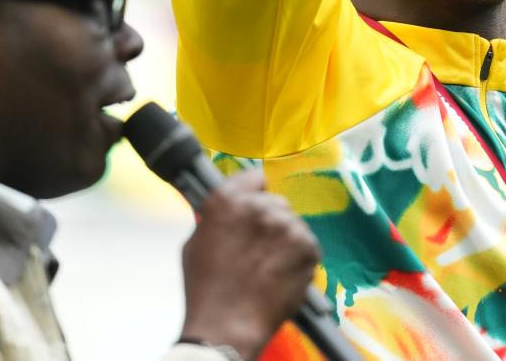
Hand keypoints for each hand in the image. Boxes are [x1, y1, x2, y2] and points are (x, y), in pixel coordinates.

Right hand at [179, 169, 322, 359]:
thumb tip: (234, 210)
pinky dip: (300, 259)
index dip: (256, 194)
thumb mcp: (197, 242)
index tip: (257, 204)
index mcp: (227, 200)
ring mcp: (286, 226)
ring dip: (286, 242)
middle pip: (277, 204)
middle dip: (271, 223)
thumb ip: (219, 217)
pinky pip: (308, 246)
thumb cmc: (206, 291)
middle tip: (260, 250)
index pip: (255, 178)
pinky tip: (282, 276)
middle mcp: (259, 207)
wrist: (226, 326)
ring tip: (269, 269)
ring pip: (294, 225)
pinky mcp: (306, 247)